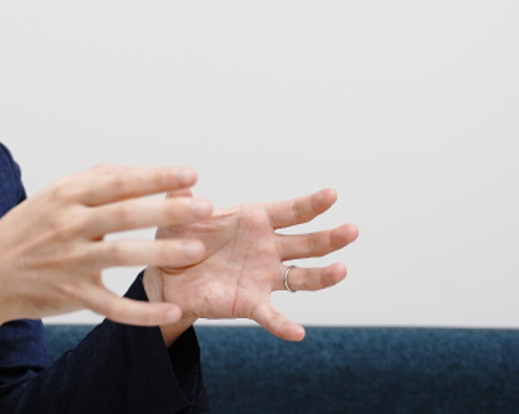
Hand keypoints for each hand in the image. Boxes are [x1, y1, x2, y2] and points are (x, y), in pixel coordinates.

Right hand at [0, 164, 214, 348]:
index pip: (119, 181)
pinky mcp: (72, 295)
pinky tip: (172, 311)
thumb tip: (134, 170)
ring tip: (196, 249)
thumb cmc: (24, 231)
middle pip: (126, 214)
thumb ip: (92, 181)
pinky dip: (143, 312)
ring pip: (123, 256)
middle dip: (168, 209)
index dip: (156, 176)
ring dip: (162, 252)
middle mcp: (68, 225)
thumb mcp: (51, 196)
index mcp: (67, 196)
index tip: (190, 173)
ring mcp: (70, 262)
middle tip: (206, 207)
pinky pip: (112, 305)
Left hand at [144, 187, 357, 343]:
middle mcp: (267, 248)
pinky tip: (297, 334)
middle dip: (330, 237)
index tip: (332, 195)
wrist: (167, 277)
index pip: (290, 211)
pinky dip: (284, 325)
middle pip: (306, 243)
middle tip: (352, 230)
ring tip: (341, 271)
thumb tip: (179, 184)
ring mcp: (263, 276)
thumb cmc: (180, 240)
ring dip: (323, 276)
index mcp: (255, 220)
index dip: (311, 203)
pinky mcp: (251, 302)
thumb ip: (182, 203)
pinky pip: (272, 315)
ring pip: (300, 277)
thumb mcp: (178, 218)